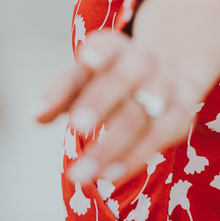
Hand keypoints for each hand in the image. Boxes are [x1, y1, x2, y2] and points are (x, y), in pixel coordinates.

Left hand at [34, 28, 203, 183]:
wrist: (167, 73)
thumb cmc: (109, 79)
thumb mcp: (82, 77)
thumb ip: (60, 92)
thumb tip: (36, 116)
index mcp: (115, 48)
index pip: (108, 46)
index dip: (100, 53)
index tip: (86, 60)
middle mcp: (144, 62)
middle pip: (124, 79)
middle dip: (101, 102)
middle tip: (76, 127)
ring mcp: (167, 87)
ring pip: (144, 112)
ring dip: (113, 142)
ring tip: (83, 171)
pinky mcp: (183, 113)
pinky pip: (163, 135)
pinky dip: (137, 156)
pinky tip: (110, 174)